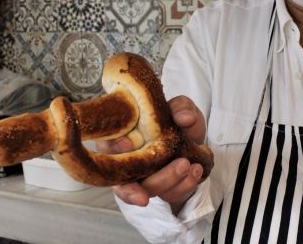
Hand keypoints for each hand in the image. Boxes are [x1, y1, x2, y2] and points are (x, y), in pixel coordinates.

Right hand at [95, 95, 207, 213]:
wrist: (197, 145)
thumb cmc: (178, 123)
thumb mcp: (181, 108)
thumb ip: (182, 107)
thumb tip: (185, 118)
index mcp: (123, 137)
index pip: (106, 145)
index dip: (112, 146)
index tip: (127, 144)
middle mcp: (128, 162)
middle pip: (120, 179)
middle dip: (135, 182)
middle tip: (160, 165)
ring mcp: (143, 179)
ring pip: (147, 189)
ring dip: (167, 179)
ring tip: (186, 164)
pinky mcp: (161, 191)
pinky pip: (169, 195)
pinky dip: (184, 185)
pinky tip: (195, 171)